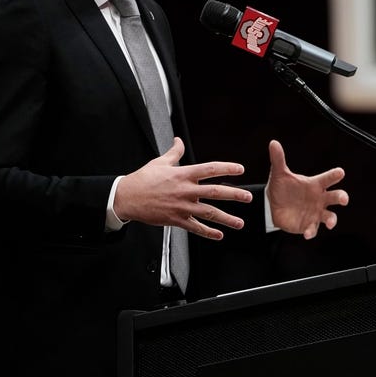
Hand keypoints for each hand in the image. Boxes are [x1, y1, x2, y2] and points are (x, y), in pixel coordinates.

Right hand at [114, 137, 252, 239]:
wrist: (126, 198)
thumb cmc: (143, 179)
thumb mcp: (160, 162)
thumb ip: (174, 152)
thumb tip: (179, 140)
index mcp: (183, 174)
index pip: (209, 169)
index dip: (226, 168)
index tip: (240, 169)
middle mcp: (185, 190)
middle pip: (215, 192)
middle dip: (234, 195)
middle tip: (249, 198)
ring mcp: (182, 206)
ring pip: (209, 213)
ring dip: (226, 219)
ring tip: (240, 223)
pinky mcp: (176, 220)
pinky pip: (195, 228)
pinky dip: (208, 233)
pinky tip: (219, 235)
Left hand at [265, 140, 347, 239]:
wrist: (272, 206)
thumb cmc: (282, 188)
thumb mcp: (279, 174)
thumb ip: (278, 159)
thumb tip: (273, 143)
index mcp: (315, 184)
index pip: (328, 178)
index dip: (334, 175)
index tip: (340, 172)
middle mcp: (319, 198)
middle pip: (335, 197)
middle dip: (341, 197)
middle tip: (344, 199)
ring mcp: (316, 212)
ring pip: (329, 216)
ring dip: (332, 219)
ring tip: (330, 223)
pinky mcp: (309, 224)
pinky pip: (313, 229)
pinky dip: (312, 231)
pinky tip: (308, 234)